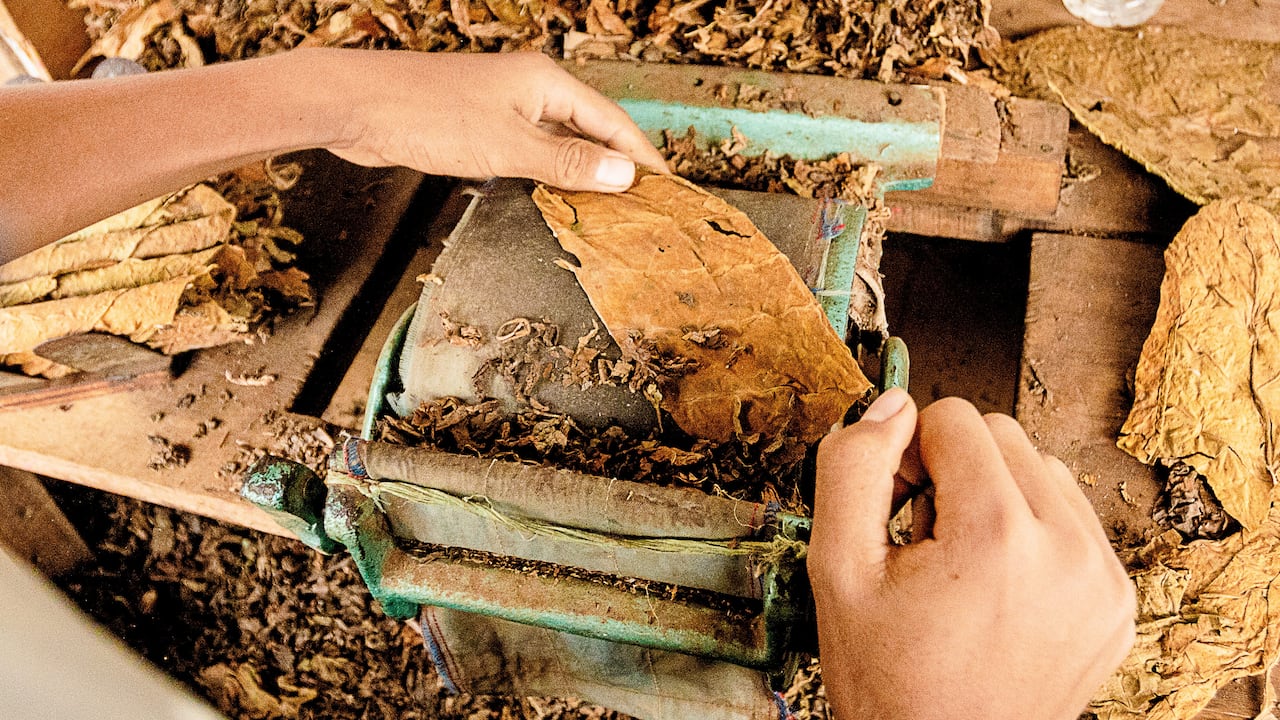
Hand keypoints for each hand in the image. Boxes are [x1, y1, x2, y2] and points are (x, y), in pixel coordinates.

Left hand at [318, 49, 667, 190]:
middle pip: (590, 129)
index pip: (612, 121)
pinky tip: (556, 198)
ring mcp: (502, 107)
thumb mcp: (507, 146)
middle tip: (644, 206)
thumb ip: (567, 164)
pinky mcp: (478, 127)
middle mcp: (529, 89)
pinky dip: (550, 175)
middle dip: (618, 165)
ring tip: (610, 211)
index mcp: (545, 82)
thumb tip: (623, 176)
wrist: (355, 105)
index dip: (641, 155)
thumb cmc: (426, 114)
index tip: (667, 187)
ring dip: (583, 173)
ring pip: (559, 142)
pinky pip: (530, 151)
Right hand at [809, 390, 1135, 719]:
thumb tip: (891, 405)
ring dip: (997, 496)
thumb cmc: (891, 682)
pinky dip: (1032, 533)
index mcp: (996, 536)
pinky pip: (1073, 520)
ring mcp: (1101, 578)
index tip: (897, 509)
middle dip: (955, 469)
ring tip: (962, 564)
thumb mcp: (838, 571)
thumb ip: (853, 470)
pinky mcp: (1116, 601)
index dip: (910, 455)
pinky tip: (998, 583)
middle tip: (925, 538)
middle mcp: (1066, 550)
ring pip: (1043, 471)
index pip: (955, 417)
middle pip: (1004, 434)